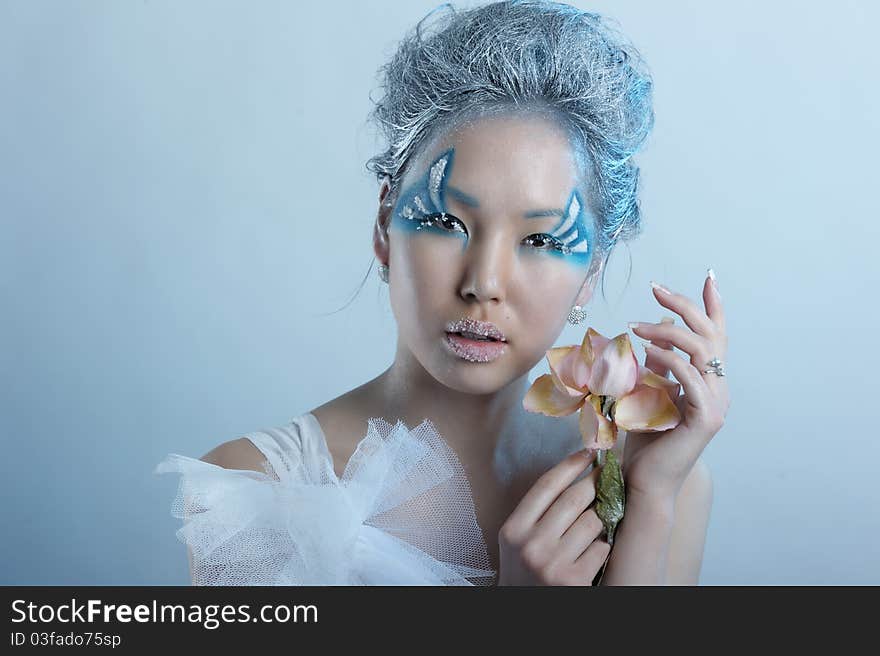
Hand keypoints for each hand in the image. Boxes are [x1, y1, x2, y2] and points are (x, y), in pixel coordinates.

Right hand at [497, 449, 610, 584]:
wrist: (522, 612)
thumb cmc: (524, 573)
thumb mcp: (517, 541)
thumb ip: (535, 514)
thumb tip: (571, 475)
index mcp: (513, 529)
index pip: (546, 485)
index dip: (570, 464)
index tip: (589, 451)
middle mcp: (530, 544)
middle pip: (573, 498)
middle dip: (595, 482)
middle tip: (609, 473)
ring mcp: (552, 564)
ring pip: (592, 522)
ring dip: (603, 516)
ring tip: (605, 514)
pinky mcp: (574, 581)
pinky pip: (601, 548)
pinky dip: (604, 545)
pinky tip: (599, 548)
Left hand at [624, 271, 728, 499]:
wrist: (646, 480)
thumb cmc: (646, 439)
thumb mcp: (651, 393)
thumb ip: (660, 368)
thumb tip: (653, 338)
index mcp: (709, 381)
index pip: (716, 336)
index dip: (713, 306)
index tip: (708, 277)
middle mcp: (719, 389)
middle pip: (710, 335)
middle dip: (684, 305)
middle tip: (655, 287)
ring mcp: (716, 403)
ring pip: (701, 350)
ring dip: (667, 330)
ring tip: (636, 326)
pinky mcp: (705, 418)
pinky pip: (691, 377)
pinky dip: (670, 359)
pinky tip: (647, 351)